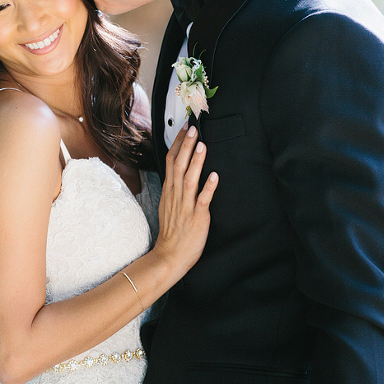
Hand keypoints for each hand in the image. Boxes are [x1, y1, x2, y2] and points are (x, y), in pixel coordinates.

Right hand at [154, 126, 218, 273]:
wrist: (170, 255)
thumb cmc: (173, 232)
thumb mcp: (169, 205)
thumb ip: (175, 188)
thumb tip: (182, 172)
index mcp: (169, 191)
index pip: (171, 161)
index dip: (178, 144)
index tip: (185, 129)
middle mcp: (176, 195)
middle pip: (179, 165)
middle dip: (186, 146)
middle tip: (193, 129)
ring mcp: (186, 205)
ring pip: (189, 179)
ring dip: (196, 161)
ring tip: (202, 145)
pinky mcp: (197, 217)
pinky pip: (202, 200)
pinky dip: (208, 187)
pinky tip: (214, 176)